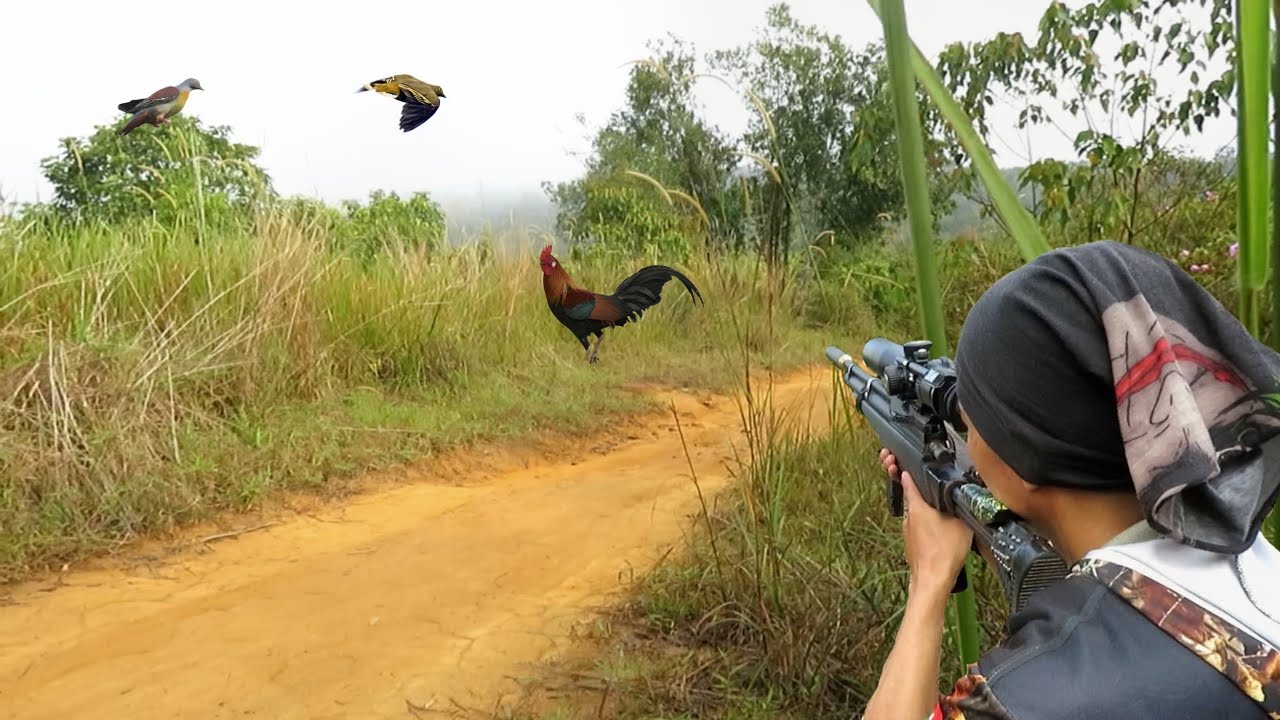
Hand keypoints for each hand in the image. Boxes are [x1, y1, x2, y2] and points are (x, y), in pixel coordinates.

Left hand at [879, 449, 974, 596]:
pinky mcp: (912, 546)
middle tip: (927, 490)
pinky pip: (918, 531)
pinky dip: (926, 528)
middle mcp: (909, 518)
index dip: (908, 473)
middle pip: (912, 499)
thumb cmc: (945, 551)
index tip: (906, 466)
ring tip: (940, 514)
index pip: (909, 483)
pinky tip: (939, 534)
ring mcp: (908, 533)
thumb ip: (959, 505)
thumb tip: (962, 496)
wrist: (932, 580)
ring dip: (925, 513)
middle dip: (919, 493)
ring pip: (916, 516)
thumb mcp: (960, 521)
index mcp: (917, 507)